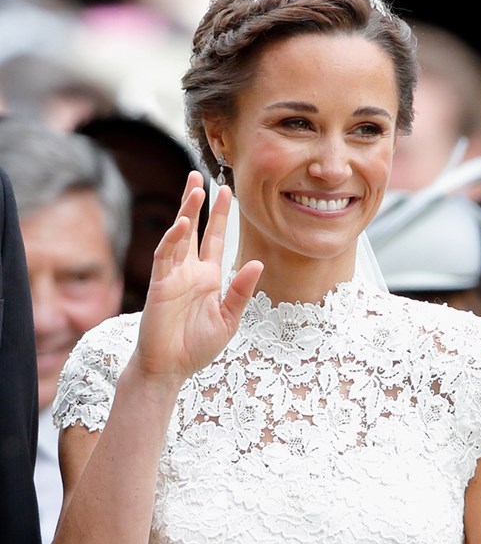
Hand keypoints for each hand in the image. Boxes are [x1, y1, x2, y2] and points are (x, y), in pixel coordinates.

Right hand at [134, 174, 262, 384]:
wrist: (170, 368)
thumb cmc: (196, 347)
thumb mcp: (229, 319)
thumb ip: (241, 291)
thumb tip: (257, 262)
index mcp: (208, 278)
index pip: (214, 239)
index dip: (219, 216)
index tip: (227, 191)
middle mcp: (189, 272)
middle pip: (194, 229)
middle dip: (197, 203)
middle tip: (202, 176)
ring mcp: (172, 276)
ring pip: (179, 236)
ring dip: (186, 212)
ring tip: (195, 188)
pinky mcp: (159, 285)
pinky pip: (165, 256)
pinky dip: (173, 239)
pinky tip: (184, 223)